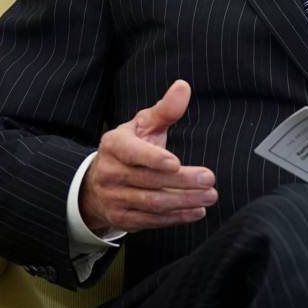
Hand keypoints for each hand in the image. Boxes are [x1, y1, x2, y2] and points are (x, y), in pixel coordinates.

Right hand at [79, 79, 216, 234]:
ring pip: (152, 203)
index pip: (132, 153)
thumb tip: (183, 86)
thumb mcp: (143, 124)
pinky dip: (176, 218)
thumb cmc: (130, 146)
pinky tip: (197, 211)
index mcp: (114, 145)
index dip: (153, 159)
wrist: (98, 183)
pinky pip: (151, 220)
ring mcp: (114, 198)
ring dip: (184, 201)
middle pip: (149, 180)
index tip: (176, 163)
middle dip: (182, 182)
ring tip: (210, 196)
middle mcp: (110, 173)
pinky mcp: (122, 219)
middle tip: (209, 179)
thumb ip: (165, 109)